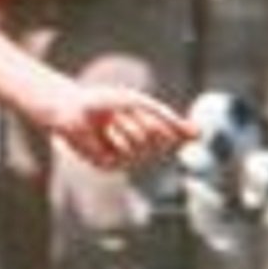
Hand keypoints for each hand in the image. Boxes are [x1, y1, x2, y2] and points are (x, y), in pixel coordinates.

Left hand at [46, 84, 194, 172]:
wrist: (70, 108)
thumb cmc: (102, 102)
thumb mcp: (139, 103)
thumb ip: (167, 117)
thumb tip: (197, 133)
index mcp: (147, 133)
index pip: (172, 136)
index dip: (170, 126)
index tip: (161, 117)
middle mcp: (139, 148)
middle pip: (162, 141)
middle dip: (146, 122)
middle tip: (126, 114)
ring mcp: (125, 158)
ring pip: (145, 147)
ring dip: (129, 127)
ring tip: (112, 122)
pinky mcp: (110, 165)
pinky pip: (127, 153)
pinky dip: (118, 138)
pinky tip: (105, 133)